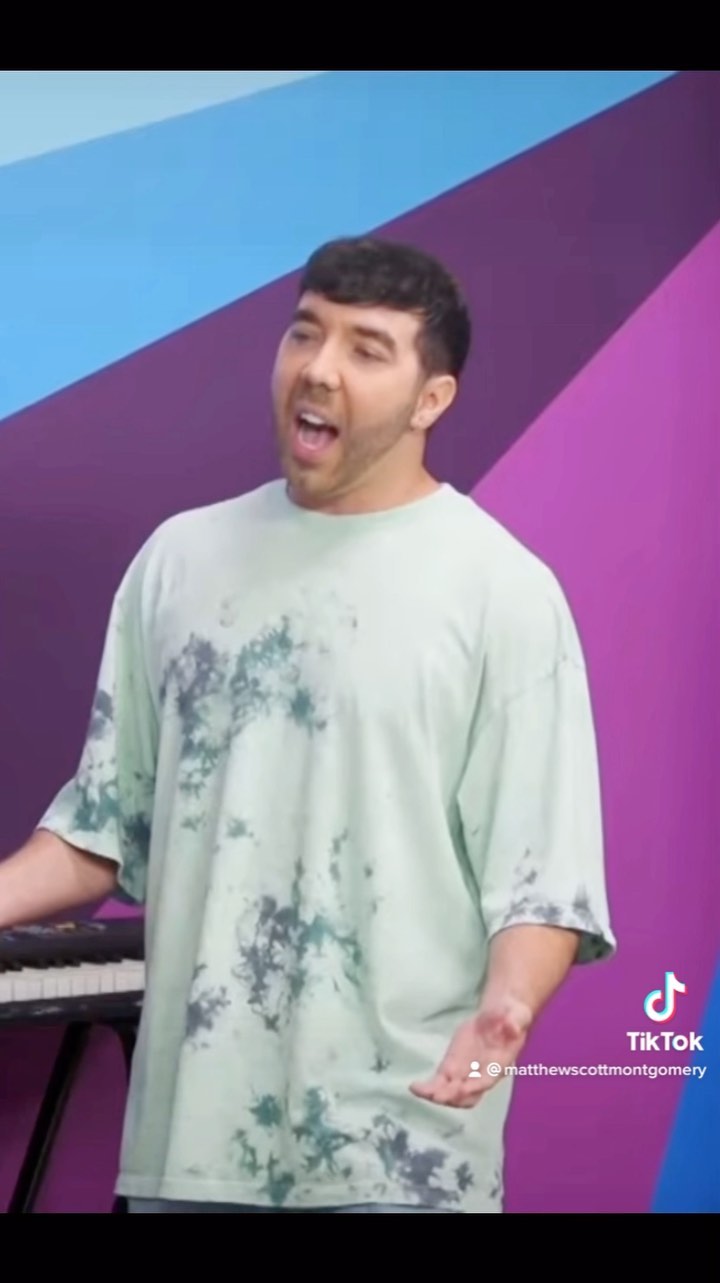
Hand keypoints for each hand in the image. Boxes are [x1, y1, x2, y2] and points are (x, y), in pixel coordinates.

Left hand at [409, 996, 531, 1107]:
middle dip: (453, 1096)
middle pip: (467, 1095)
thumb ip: (514, 1021)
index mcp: (499, 1064)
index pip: (487, 1080)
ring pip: (452, 1093)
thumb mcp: (517, 1014)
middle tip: (437, 1096)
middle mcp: (482, 1075)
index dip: (476, 1086)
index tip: (463, 1088)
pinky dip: (428, 1088)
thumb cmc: (512, 1016)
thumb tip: (512, 1026)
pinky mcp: (454, 1066)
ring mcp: (467, 1073)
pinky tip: (414, 1087)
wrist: (502, 1015)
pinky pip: (441, 1082)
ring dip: (437, 1095)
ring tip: (420, 1091)